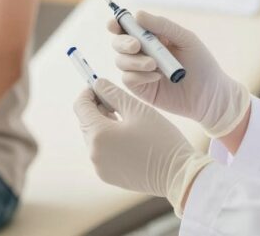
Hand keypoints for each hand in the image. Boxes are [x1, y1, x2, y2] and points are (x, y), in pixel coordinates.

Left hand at [73, 78, 211, 213]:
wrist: (178, 174)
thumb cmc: (161, 139)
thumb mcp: (137, 109)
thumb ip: (113, 93)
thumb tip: (98, 84)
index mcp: (99, 134)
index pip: (80, 105)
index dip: (89, 92)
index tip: (102, 87)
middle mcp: (94, 153)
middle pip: (86, 122)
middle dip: (98, 108)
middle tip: (118, 102)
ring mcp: (100, 167)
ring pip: (94, 137)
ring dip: (104, 125)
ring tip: (127, 121)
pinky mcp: (108, 176)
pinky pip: (102, 152)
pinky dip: (110, 142)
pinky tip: (130, 139)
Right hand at [109, 11, 249, 136]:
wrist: (210, 95)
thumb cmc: (202, 64)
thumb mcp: (185, 39)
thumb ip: (163, 26)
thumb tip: (137, 14)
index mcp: (152, 37)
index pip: (128, 27)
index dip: (117, 24)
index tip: (114, 25)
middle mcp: (142, 53)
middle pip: (118, 43)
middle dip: (123, 42)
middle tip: (136, 46)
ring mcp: (140, 71)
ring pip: (120, 61)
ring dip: (134, 61)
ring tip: (154, 64)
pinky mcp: (141, 89)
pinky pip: (128, 79)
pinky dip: (139, 75)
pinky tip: (157, 77)